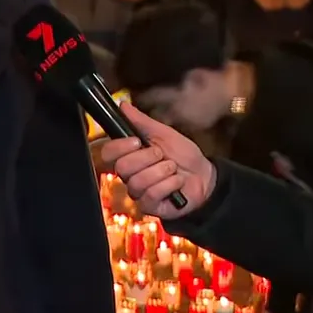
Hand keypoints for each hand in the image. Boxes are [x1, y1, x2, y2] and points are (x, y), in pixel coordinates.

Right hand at [99, 103, 216, 218]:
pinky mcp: (150, 206)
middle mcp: (129, 175)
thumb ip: (142, 122)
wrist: (204, 175)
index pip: (108, 153)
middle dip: (147, 157)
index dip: (120, 146)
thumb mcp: (164, 134)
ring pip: (138, 181)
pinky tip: (177, 182)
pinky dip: (169, 184)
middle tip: (162, 155)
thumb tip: (123, 105)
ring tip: (173, 168)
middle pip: (122, 167)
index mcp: (129, 156)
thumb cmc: (183, 155)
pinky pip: (151, 194)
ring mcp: (138, 192)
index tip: (137, 140)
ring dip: (162, 171)